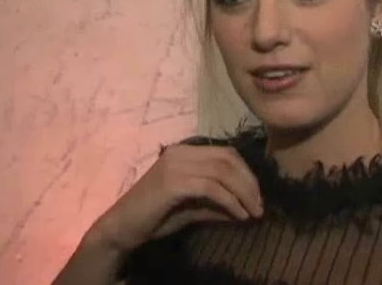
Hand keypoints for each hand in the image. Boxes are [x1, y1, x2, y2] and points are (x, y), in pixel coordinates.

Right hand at [90, 144, 263, 253]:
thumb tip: (247, 208)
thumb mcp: (193, 208)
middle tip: (260, 206)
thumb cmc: (154, 218)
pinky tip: (239, 215)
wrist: (121, 229)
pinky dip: (230, 201)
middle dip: (249, 182)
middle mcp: (181, 152)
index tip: (258, 196)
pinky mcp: (173, 182)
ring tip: (254, 212)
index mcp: (185, 152)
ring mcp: (176, 164)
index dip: (246, 172)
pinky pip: (211, 188)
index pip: (226, 153)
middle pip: (228, 158)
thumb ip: (217, 204)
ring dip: (244, 193)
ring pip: (223, 171)